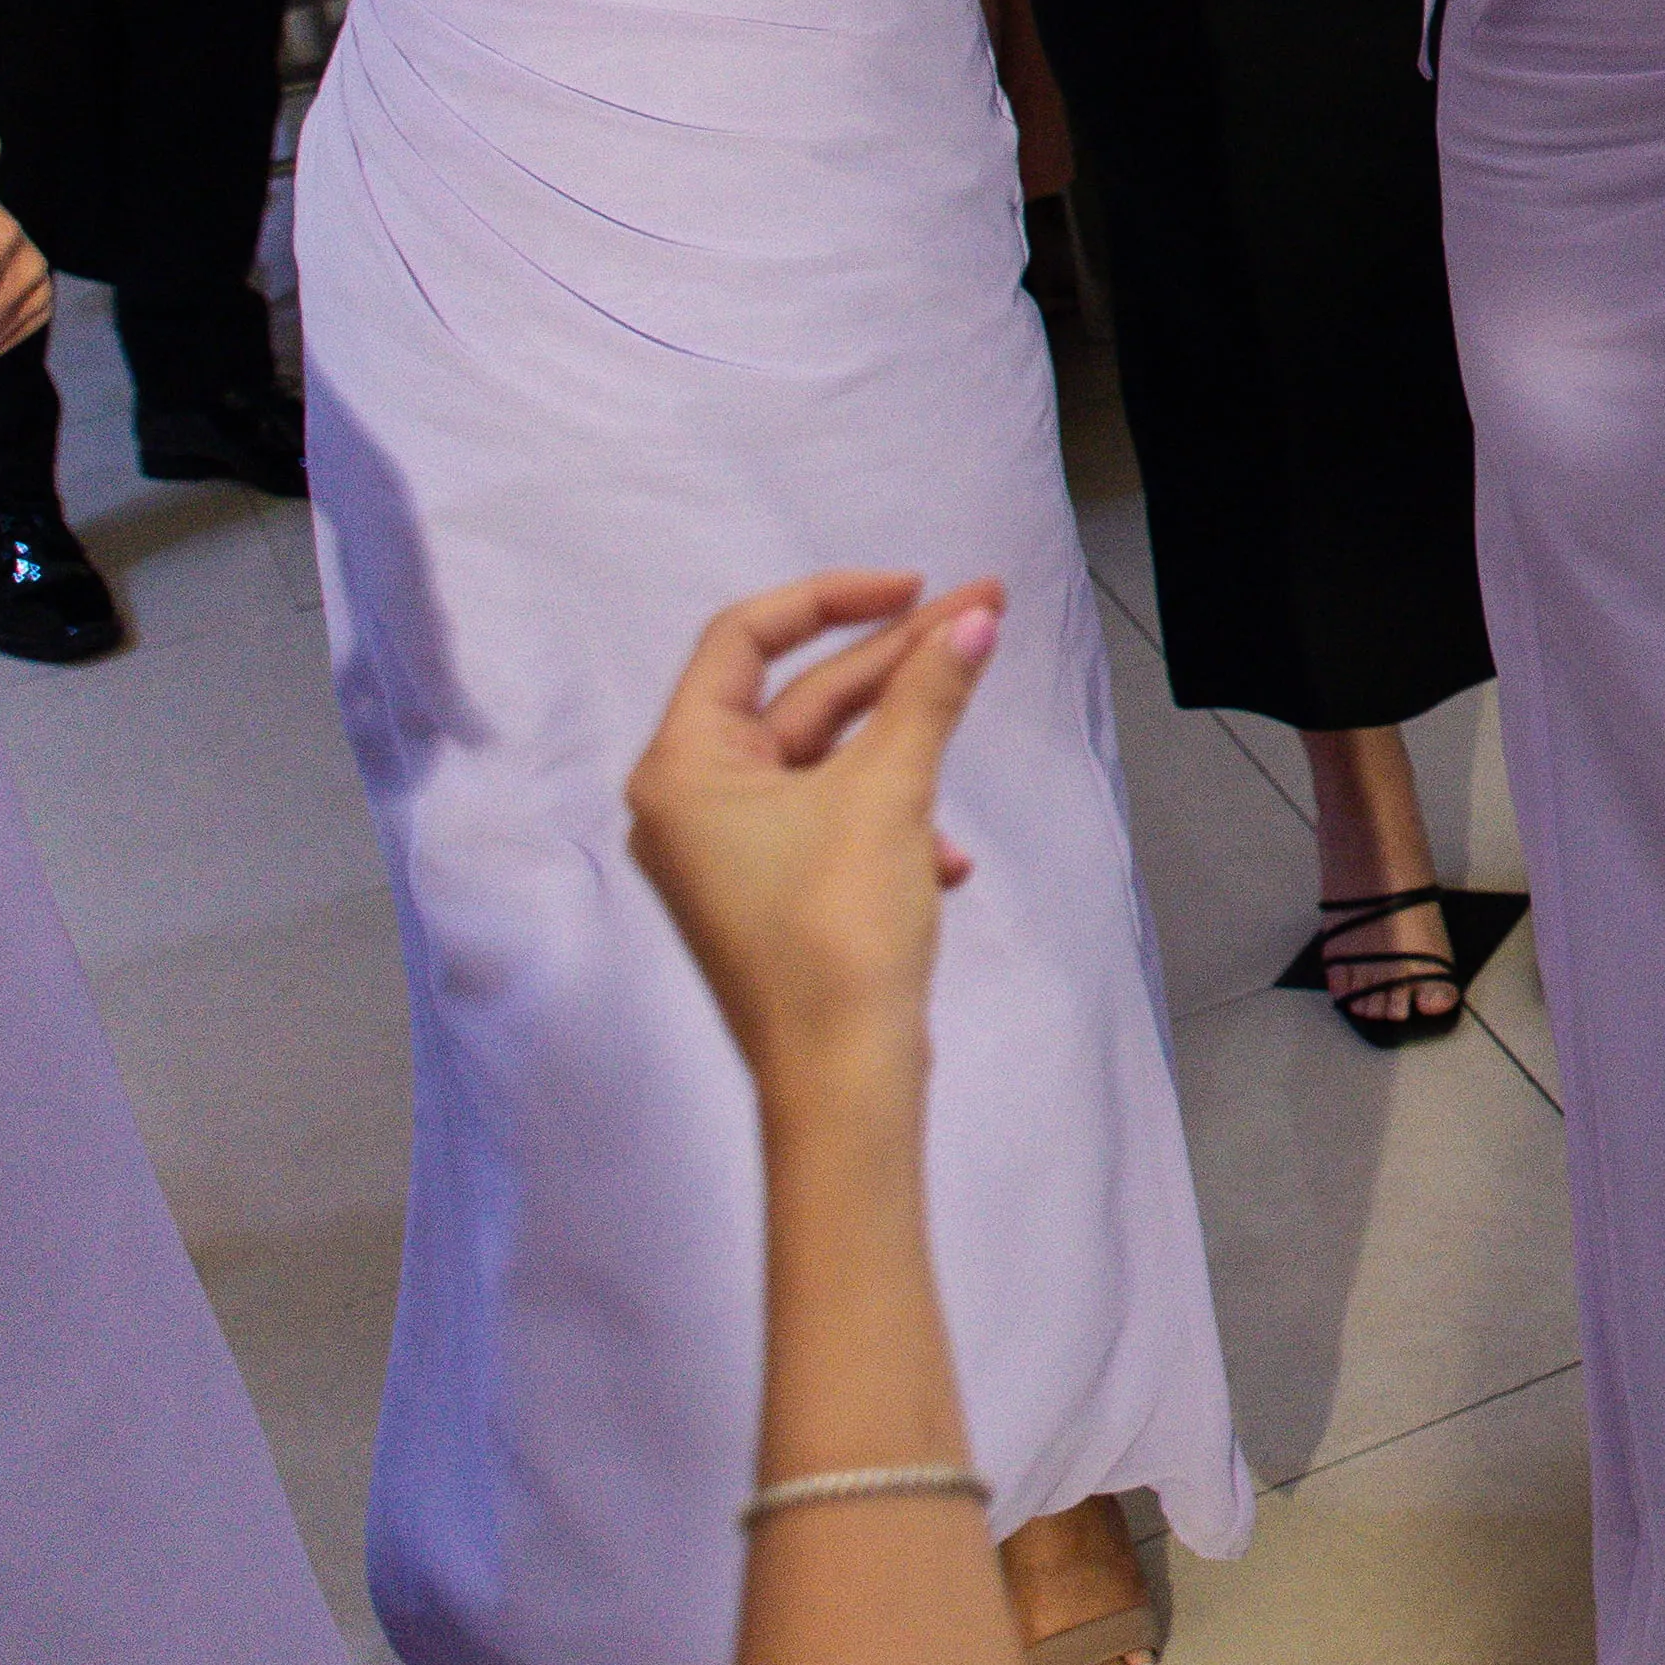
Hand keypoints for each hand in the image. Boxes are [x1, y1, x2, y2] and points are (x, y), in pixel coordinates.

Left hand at [623, 573, 992, 1105]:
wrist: (840, 1077)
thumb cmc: (836, 932)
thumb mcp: (889, 794)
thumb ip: (929, 694)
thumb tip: (975, 618)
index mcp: (681, 769)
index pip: (744, 638)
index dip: (832, 598)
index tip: (914, 587)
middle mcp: (690, 804)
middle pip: (797, 696)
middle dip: (894, 660)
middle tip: (983, 615)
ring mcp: (730, 853)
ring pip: (825, 760)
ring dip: (904, 741)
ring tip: (975, 708)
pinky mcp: (772, 893)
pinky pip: (832, 820)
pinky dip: (891, 816)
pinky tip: (945, 855)